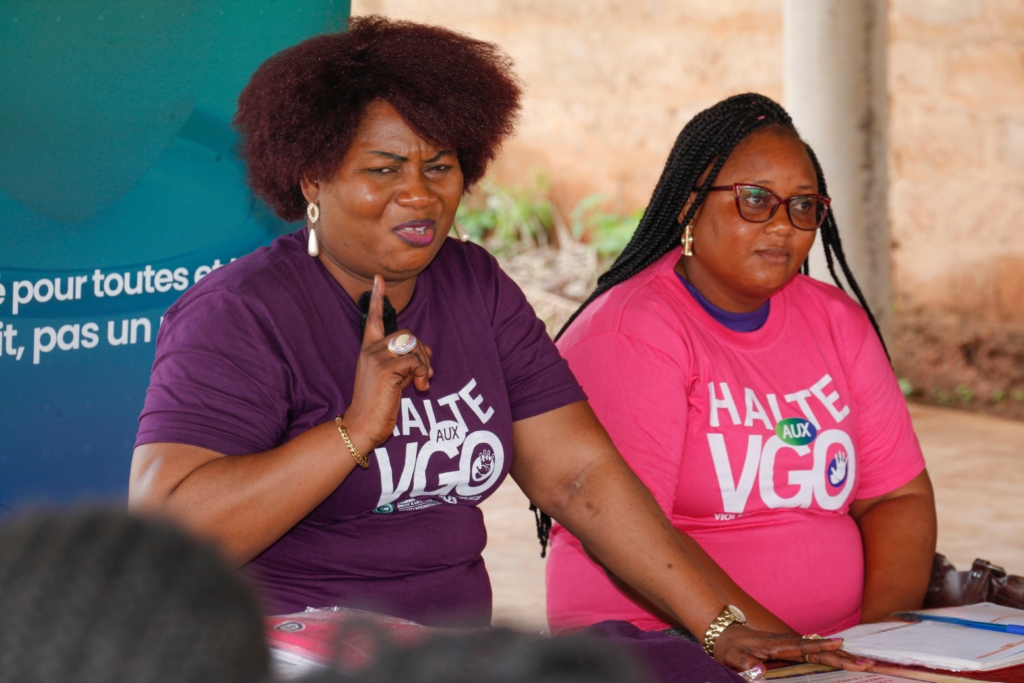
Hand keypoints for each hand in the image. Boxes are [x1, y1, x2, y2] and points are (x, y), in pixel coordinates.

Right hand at [341, 275, 432, 451]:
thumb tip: (426, 351)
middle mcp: (370, 350)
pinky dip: (423, 373)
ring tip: (422, 383)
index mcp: (368, 349)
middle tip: (425, 374)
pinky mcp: (386, 369)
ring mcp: (376, 358)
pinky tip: (420, 388)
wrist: (362, 425)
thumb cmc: (378, 404)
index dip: (376, 298)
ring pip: (413, 346)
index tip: (378, 278)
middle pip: (407, 334)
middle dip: (423, 353)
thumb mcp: (393, 378)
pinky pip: (415, 361)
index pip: (372, 319)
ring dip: (425, 364)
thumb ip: (405, 361)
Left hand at [714, 624, 872, 672]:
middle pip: (819, 650)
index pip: (803, 646)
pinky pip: (815, 655)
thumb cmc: (730, 647)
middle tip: (867, 663)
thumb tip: (761, 671)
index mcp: (777, 644)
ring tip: (865, 663)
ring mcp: (791, 647)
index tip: (841, 645)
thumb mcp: (733, 657)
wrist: (725, 635)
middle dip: (843, 656)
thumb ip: (746, 664)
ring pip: (821, 653)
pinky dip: (831, 658)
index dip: (822, 646)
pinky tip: (846, 661)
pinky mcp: (791, 652)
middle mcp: (788, 644)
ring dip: (842, 658)